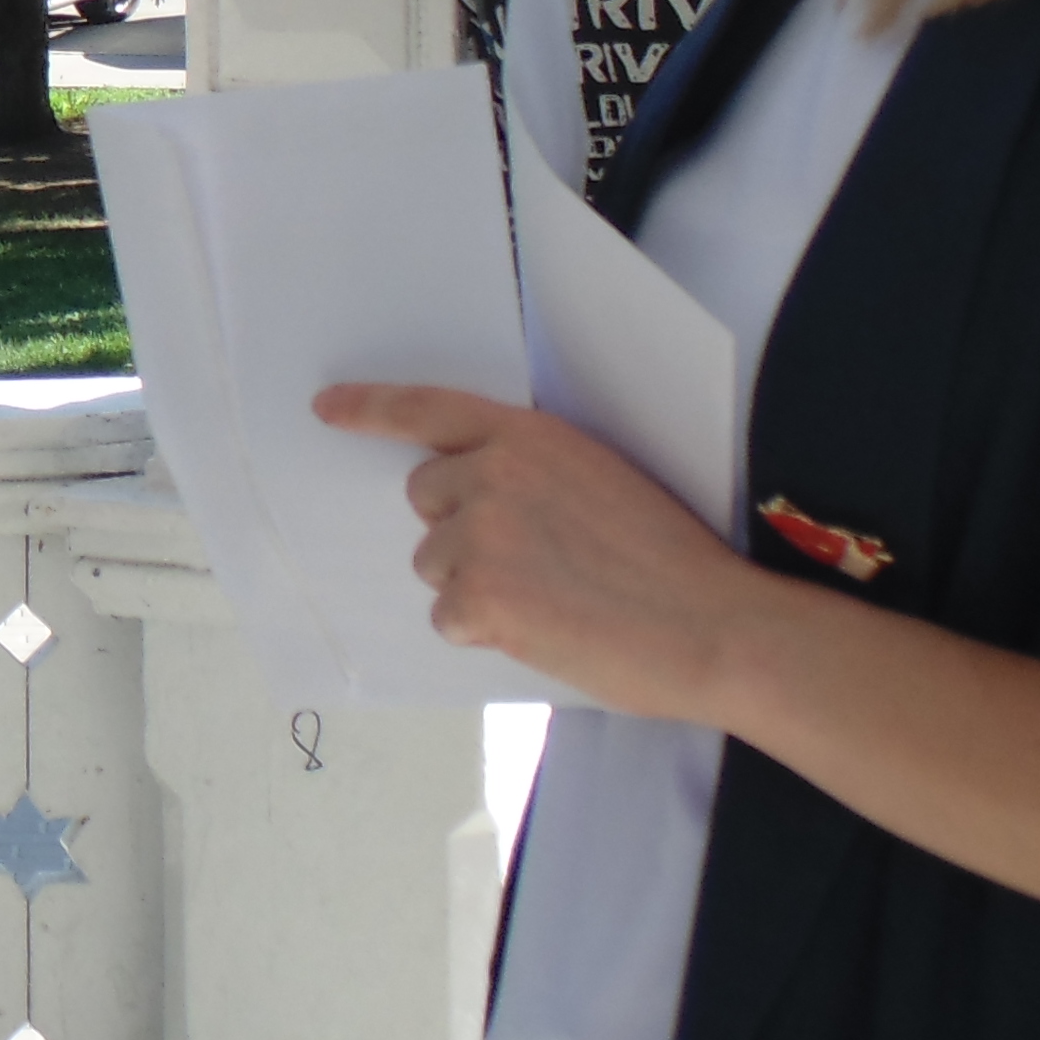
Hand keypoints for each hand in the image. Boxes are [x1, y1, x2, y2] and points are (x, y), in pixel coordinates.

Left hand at [312, 381, 775, 724]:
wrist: (715, 626)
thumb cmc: (672, 561)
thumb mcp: (601, 480)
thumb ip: (533, 475)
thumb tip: (476, 499)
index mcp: (531, 437)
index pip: (429, 411)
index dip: (371, 408)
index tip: (325, 408)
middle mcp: (494, 475)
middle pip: (426, 499)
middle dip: (461, 528)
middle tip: (534, 559)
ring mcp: (482, 537)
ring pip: (434, 563)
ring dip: (474, 585)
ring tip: (551, 598)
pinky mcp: (479, 599)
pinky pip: (448, 617)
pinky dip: (484, 631)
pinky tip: (545, 630)